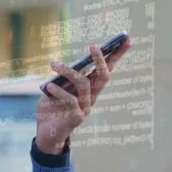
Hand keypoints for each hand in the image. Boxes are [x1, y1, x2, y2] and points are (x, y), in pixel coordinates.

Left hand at [35, 39, 131, 153]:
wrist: (45, 132)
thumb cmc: (51, 106)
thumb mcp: (55, 87)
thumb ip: (63, 77)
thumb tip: (68, 65)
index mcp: (89, 88)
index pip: (106, 69)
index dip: (116, 55)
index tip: (126, 40)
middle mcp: (91, 97)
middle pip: (104, 76)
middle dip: (101, 59)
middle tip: (93, 45)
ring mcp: (85, 108)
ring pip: (84, 83)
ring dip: (68, 71)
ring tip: (53, 64)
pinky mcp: (77, 118)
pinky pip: (70, 100)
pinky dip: (59, 91)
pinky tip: (48, 87)